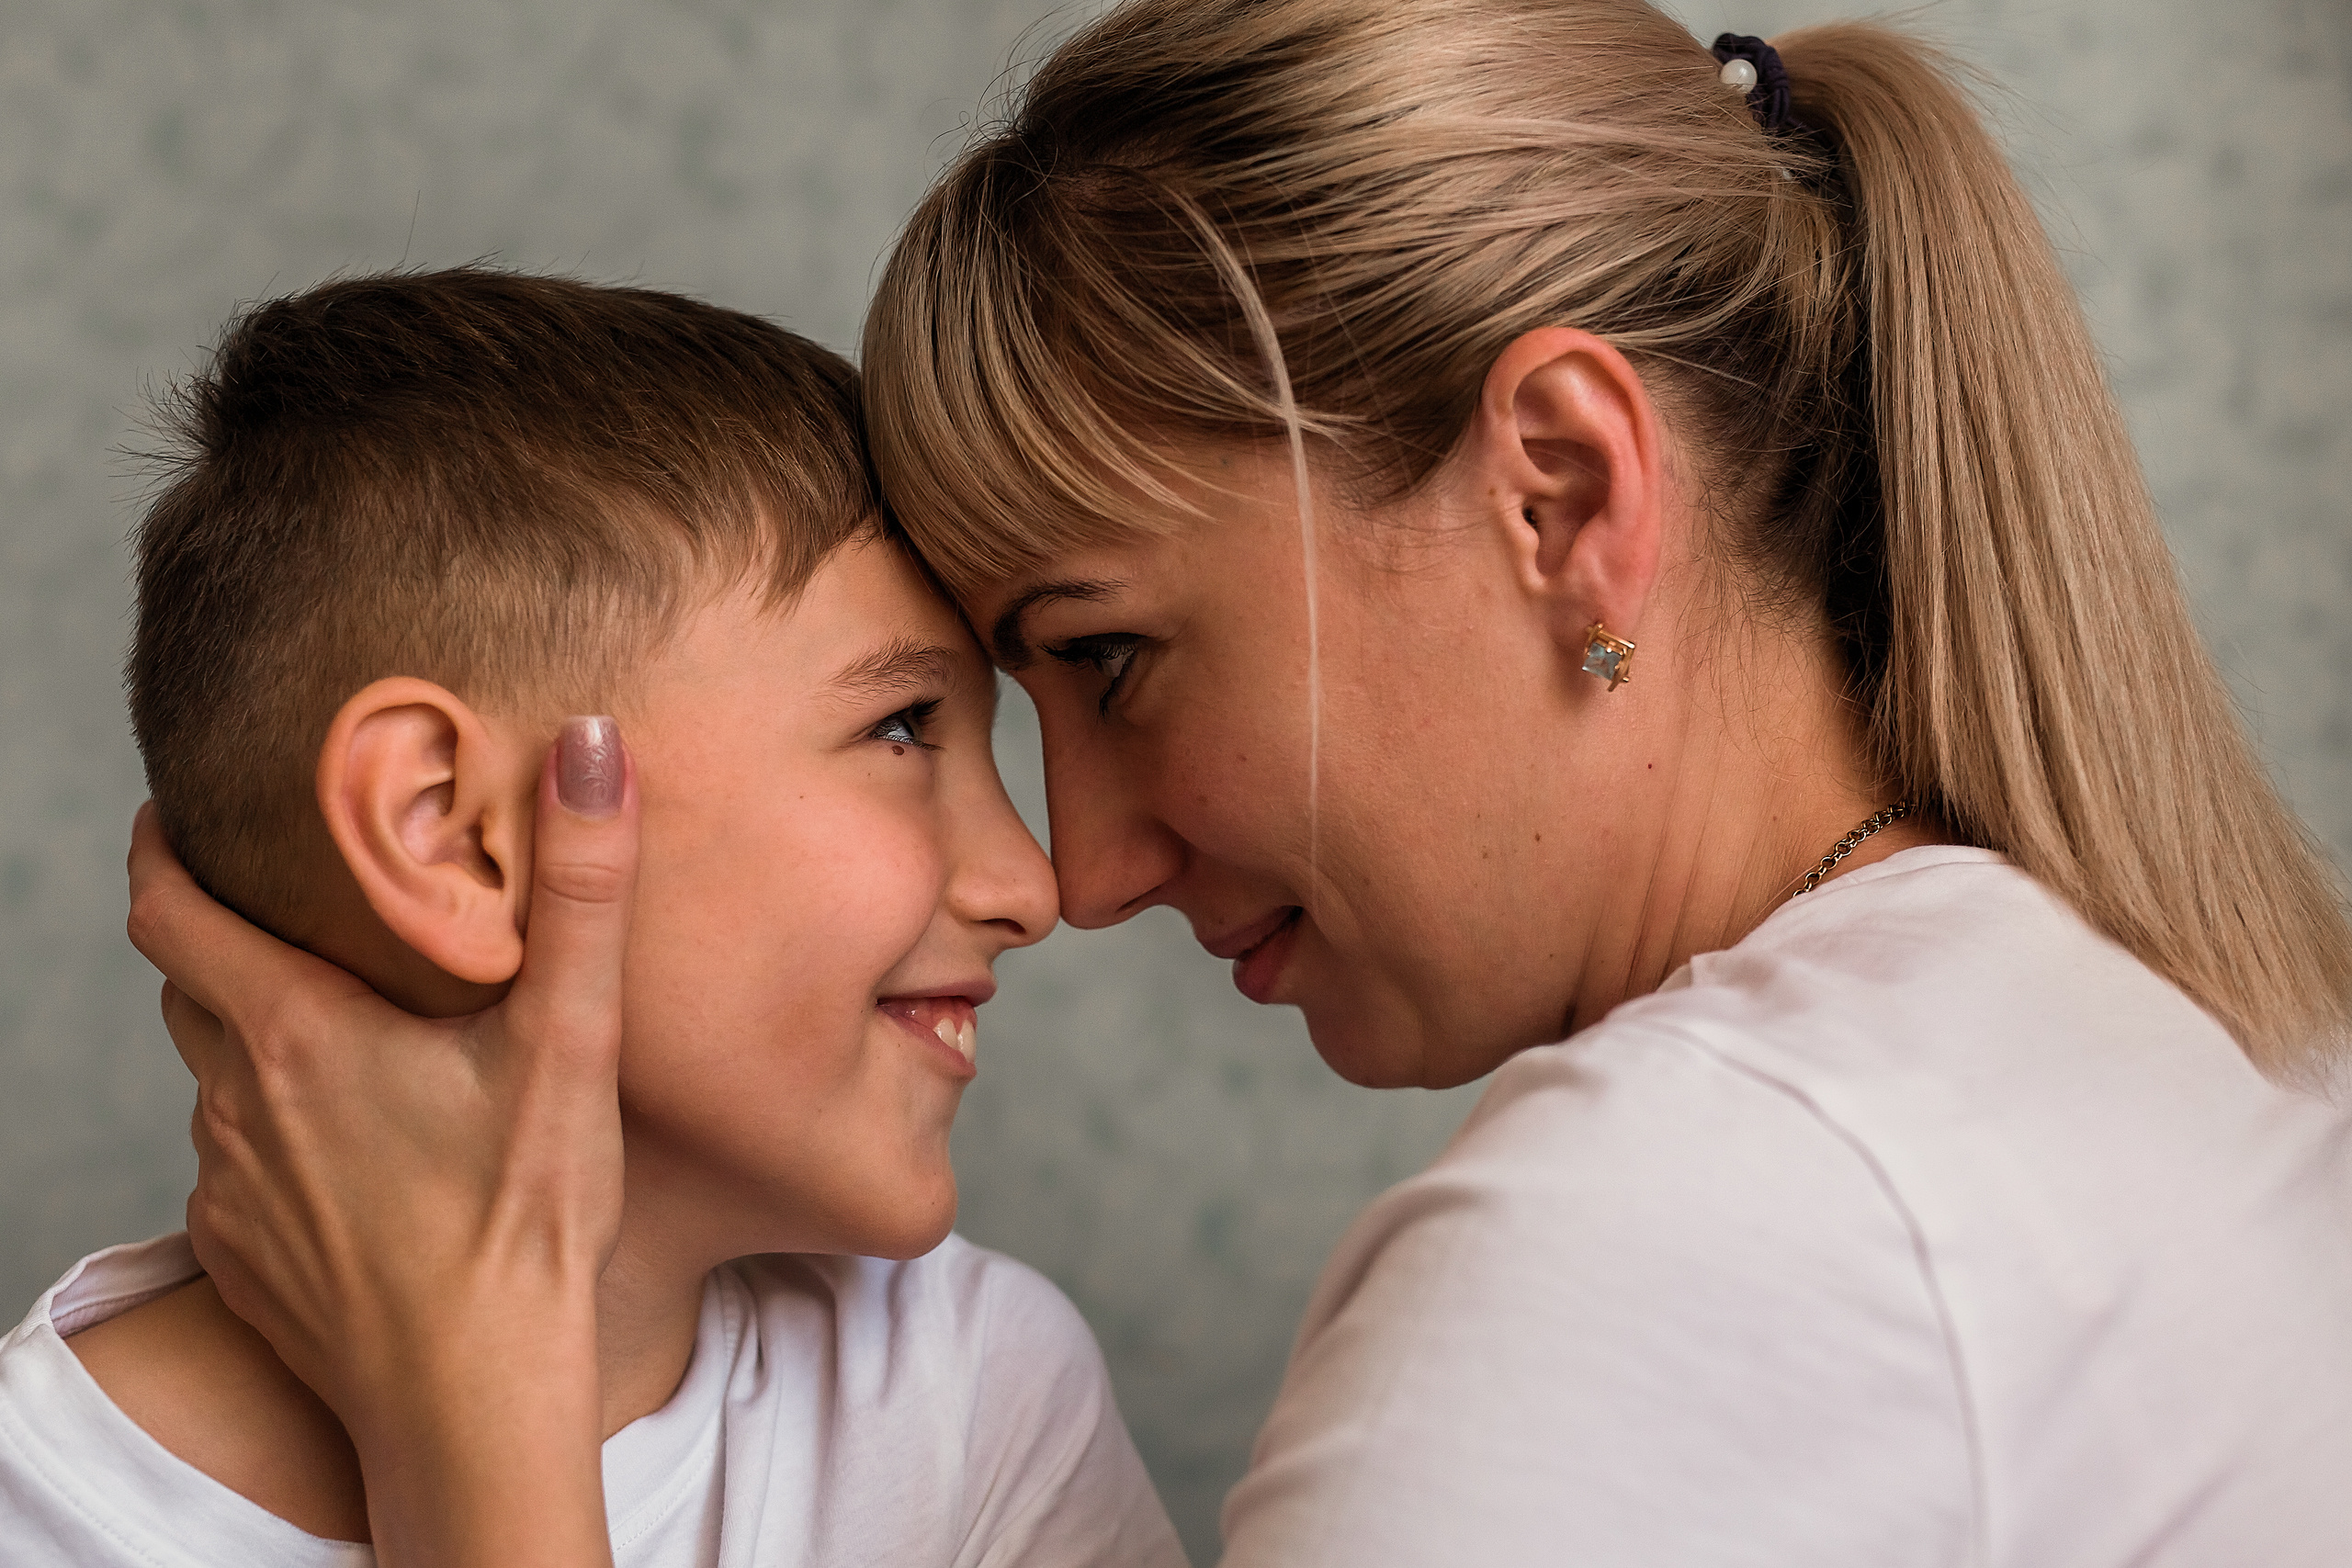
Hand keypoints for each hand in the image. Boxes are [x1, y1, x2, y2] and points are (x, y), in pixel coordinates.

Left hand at [126, 717, 638, 1567]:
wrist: (472, 1405)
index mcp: (296, 1031)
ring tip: (343, 1027)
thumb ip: (583, 891)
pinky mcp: (244, 1260)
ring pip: (214, 1081)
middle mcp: (235, 1105)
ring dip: (256, 1041)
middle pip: (190, 986)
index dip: (164, 847)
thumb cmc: (520, 1226)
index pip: (170, 908)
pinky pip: (235, 1171)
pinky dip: (275, 1138)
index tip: (184, 811)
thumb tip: (591, 745)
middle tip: (295, 903)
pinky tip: (358, 1154)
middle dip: (224, 934)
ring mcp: (229, 1189)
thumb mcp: (569, 1044)